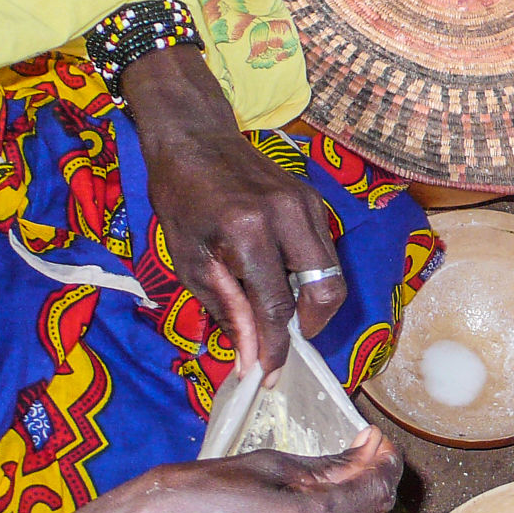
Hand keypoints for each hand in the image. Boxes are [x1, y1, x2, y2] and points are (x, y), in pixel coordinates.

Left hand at [123, 45, 342, 371]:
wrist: (197, 137)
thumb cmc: (181, 197)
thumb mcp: (188, 258)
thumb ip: (225, 305)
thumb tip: (248, 353)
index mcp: (248, 231)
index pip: (276, 306)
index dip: (274, 347)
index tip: (268, 375)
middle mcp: (288, 216)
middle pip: (325, 290)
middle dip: (311, 327)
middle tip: (284, 342)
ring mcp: (308, 204)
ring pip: (332, 272)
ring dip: (312, 303)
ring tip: (281, 313)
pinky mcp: (315, 200)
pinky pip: (325, 250)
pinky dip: (310, 275)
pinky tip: (283, 279)